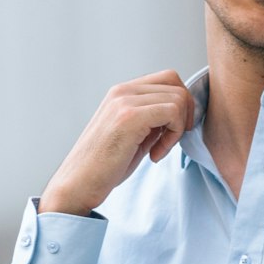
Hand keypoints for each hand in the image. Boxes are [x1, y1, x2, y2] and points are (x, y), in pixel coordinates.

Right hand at [38, 71, 194, 215]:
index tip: (170, 132)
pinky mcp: (130, 116)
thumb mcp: (133, 134)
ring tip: (159, 149)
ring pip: (179, 98)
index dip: (180, 105)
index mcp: (122, 92)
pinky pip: (173, 112)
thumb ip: (154, 119)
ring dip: (178, 127)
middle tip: (170, 140)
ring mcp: (125, 101)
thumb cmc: (105, 165)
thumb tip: (183, 112)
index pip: (168, 79)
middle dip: (185, 114)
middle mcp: (122, 91)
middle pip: (176, 84)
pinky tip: (155, 154)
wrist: (78, 184)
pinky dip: (173, 135)